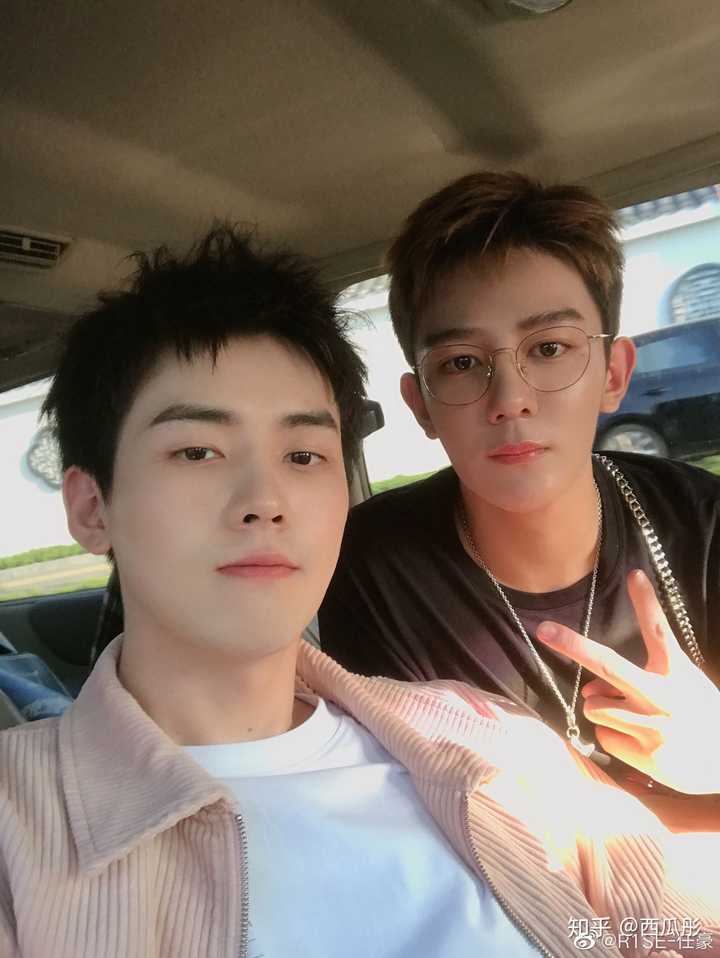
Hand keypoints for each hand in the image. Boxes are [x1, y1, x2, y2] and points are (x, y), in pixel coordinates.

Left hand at [536, 569, 719, 793]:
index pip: (659, 631)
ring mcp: (652, 726)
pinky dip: (612, 736)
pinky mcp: (645, 755)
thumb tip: (589, 691)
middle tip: (544, 630)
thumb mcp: (680, 686)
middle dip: (573, 646)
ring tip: (629, 716)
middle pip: (608, 665)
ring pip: (594, 706)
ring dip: (601, 708)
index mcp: (676, 672)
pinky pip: (603, 736)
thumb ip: (634, 681)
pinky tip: (637, 741)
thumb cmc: (696, 716)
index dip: (646, 602)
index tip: (634, 574)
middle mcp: (662, 696)